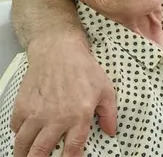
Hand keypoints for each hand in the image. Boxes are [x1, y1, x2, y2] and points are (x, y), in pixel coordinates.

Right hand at [12, 36, 116, 156]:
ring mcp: (36, 113)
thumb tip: (111, 132)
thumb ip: (109, 114)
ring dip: (23, 154)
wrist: (58, 51)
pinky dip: (18, 134)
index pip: (72, 148)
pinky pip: (16, 127)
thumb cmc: (84, 69)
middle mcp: (55, 118)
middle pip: (41, 151)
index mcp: (78, 115)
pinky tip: (24, 135)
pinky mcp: (22, 105)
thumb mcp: (106, 90)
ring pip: (24, 143)